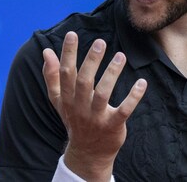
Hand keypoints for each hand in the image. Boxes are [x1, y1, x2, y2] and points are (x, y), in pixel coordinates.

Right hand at [42, 31, 146, 180]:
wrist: (88, 153)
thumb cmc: (74, 119)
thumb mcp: (59, 100)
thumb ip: (52, 76)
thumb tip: (45, 52)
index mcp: (67, 98)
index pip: (66, 73)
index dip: (67, 53)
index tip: (72, 34)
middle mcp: (80, 107)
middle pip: (84, 82)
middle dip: (91, 61)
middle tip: (100, 42)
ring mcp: (96, 117)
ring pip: (103, 94)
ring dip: (112, 74)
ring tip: (121, 56)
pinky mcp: (113, 125)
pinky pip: (124, 110)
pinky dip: (133, 97)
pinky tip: (141, 82)